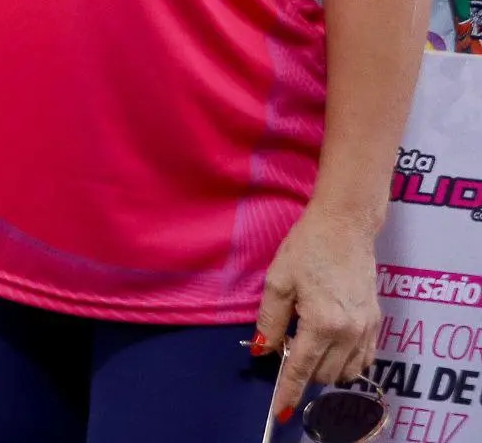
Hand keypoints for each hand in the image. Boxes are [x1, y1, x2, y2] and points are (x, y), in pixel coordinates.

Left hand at [255, 205, 380, 421]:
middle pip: (325, 374)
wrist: (345, 228)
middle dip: (304, 370)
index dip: (289, 391)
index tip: (280, 410)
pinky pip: (364, 360)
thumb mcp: (278, 282)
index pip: (303, 368)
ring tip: (307, 340)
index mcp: (322, 323)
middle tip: (287, 343)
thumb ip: (270, 321)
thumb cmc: (306, 249)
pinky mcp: (377, 323)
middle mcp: (349, 332)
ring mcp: (367, 329)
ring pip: (346, 372)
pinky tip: (330, 344)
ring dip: (325, 368)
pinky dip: (346, 361)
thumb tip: (263, 351)